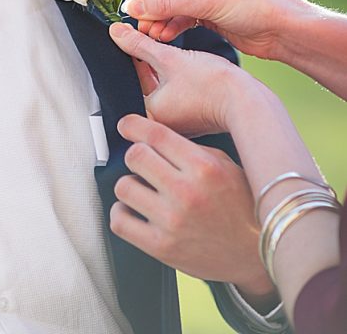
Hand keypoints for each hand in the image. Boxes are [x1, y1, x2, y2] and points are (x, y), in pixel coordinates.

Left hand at [109, 22, 249, 135]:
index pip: (130, 80)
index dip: (131, 54)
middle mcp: (162, 125)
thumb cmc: (213, 85)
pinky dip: (178, 78)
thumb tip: (117, 33)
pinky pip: (177, 93)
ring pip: (162, 87)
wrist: (248, 100)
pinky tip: (188, 65)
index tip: (133, 39)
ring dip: (164, 68)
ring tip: (175, 52)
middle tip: (153, 42)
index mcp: (150, 116)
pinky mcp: (194, 118)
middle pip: (145, 84)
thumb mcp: (169, 57)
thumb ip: (139, 44)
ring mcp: (179, 123)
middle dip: (147, 62)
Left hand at [110, 114, 274, 303]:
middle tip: (143, 162)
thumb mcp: (225, 164)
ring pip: (124, 186)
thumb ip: (189, 148)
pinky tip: (134, 210)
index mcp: (204, 167)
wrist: (256, 251)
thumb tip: (151, 135)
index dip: (133, 125)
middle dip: (136, 155)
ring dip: (130, 184)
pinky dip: (121, 213)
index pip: (155, 134)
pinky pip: (120, 222)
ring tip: (143, 188)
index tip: (126, 125)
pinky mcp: (162, 248)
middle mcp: (187, 192)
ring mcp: (172, 221)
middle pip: (135, 156)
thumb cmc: (243, 205)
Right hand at [123, 0, 298, 56]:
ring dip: (161, 18)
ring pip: (174, 2)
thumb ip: (166, 4)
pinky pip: (183, 15)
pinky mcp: (210, 9)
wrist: (285, 30)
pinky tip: (163, 36)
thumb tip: (132, 8)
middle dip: (154, 7)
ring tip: (150, 35)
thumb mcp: (205, 2)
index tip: (131, 8)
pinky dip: (173, 25)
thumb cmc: (253, 4)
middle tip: (139, 25)